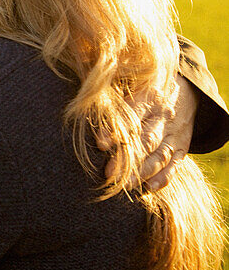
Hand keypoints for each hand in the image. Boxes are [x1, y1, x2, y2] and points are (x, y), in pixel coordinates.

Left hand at [105, 75, 195, 191]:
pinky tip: (150, 187)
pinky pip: (175, 163)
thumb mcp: (132, 81)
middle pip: (147, 140)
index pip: (132, 115)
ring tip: (126, 185)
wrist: (186, 89)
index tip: (100, 145)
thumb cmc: (144, 86)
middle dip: (129, 158)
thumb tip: (82, 102)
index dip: (116, 130)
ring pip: (161, 155)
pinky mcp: (182, 146)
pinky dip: (164, 177)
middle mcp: (163, 117)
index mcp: (148, 97)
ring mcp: (175, 133)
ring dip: (144, 172)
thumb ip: (112, 94)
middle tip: (109, 174)